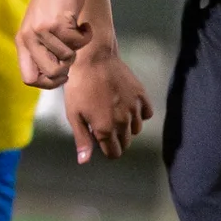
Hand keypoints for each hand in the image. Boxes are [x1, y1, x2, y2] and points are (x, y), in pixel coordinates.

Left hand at [17, 0, 93, 86]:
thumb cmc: (56, 0)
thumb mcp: (41, 26)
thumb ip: (43, 49)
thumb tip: (56, 76)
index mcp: (21, 41)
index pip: (29, 78)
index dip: (48, 82)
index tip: (63, 74)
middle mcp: (28, 38)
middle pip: (50, 74)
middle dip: (66, 68)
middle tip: (72, 50)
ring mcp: (41, 31)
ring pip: (67, 58)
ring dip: (77, 46)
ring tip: (75, 29)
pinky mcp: (57, 23)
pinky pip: (78, 43)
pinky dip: (86, 35)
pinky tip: (83, 24)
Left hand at [62, 43, 151, 162]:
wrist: (93, 59)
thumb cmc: (78, 87)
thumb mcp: (73, 114)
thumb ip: (82, 139)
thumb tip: (85, 161)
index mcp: (105, 129)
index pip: (114, 153)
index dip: (107, 150)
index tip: (100, 142)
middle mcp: (123, 122)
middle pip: (126, 142)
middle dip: (116, 140)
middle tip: (104, 125)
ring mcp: (134, 108)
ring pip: (136, 129)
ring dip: (127, 128)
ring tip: (114, 115)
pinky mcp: (141, 95)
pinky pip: (146, 113)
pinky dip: (139, 114)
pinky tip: (128, 107)